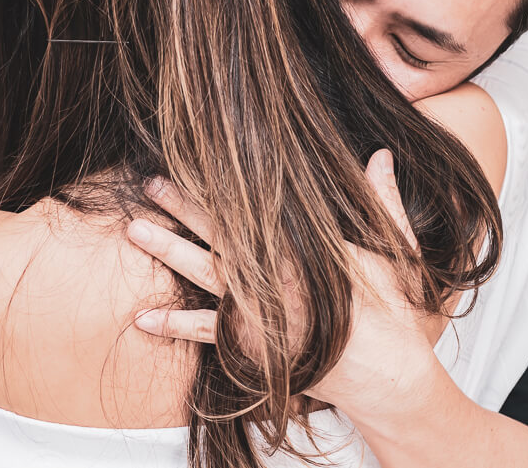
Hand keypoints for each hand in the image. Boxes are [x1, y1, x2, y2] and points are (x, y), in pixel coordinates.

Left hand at [126, 149, 444, 416]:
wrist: (385, 372)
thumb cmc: (389, 308)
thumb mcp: (392, 247)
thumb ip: (382, 199)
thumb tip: (381, 155)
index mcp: (305, 246)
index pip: (254, 207)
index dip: (222, 184)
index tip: (194, 159)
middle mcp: (276, 274)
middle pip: (219, 233)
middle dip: (182, 206)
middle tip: (150, 184)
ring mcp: (260, 309)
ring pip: (204, 272)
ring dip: (168, 250)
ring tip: (135, 230)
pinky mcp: (253, 344)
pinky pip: (207, 331)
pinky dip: (175, 324)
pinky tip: (145, 317)